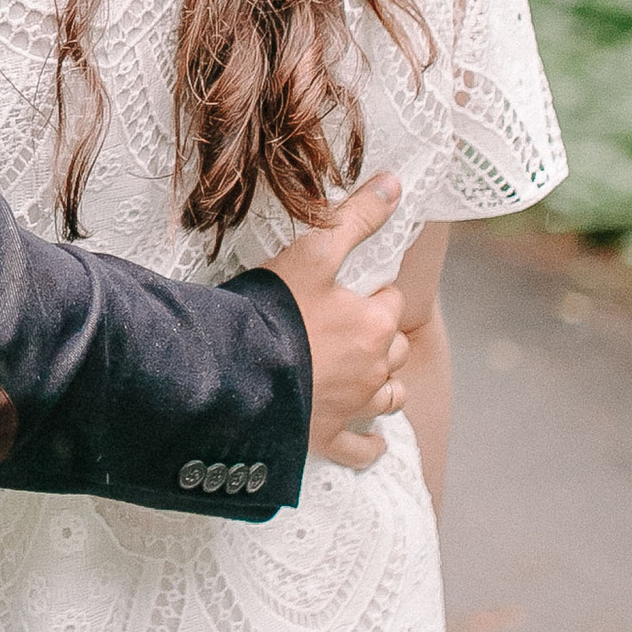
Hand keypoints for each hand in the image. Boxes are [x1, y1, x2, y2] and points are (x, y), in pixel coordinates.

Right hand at [265, 172, 408, 467]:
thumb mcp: (312, 252)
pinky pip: (363, 449)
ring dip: (384, 384)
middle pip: (394, 349)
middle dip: (381, 336)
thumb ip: (355, 218)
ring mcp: (354, 407)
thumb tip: (395, 183)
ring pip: (389, 396)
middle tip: (348, 326)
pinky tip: (373, 442)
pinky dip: (371, 445)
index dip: (371, 292)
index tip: (346, 290)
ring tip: (366, 374)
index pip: (390, 301)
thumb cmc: (274, 311)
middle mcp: (375, 369)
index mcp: (375, 324)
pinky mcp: (329, 439)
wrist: (236, 376)